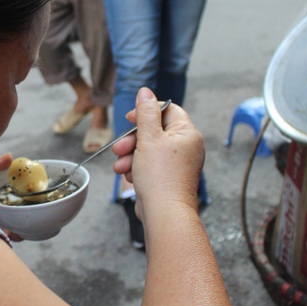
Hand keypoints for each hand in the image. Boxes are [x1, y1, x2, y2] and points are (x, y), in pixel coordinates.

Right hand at [112, 88, 204, 220]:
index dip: (146, 111)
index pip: (167, 110)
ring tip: (120, 165)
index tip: (130, 118)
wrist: (164, 213)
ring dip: (130, 155)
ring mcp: (177, 164)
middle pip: (154, 131)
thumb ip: (146, 113)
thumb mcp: (149, 138)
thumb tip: (146, 92)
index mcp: (187, 134)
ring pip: (148, 150)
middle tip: (119, 147)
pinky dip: (136, 168)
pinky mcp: (168, 178)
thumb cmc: (160, 177)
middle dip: (132, 139)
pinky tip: (127, 175)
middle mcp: (185, 147)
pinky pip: (149, 165)